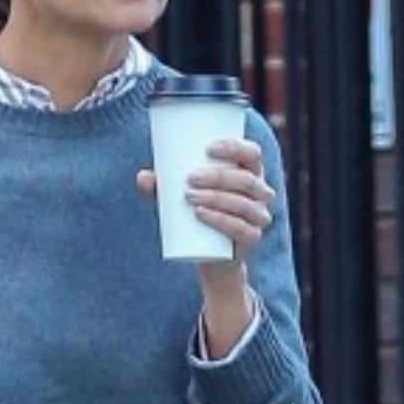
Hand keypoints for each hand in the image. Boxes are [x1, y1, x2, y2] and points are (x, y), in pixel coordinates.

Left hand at [134, 137, 274, 264]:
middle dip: (218, 177)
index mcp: (250, 173)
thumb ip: (161, 187)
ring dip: (217, 198)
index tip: (207, 147)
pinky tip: (202, 214)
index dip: (235, 147)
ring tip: (190, 196)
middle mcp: (260, 193)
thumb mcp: (178, 197)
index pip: (252, 154)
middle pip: (246, 180)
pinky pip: (242, 229)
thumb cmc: (197, 214)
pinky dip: (221, 221)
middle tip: (189, 178)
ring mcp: (259, 217)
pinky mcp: (251, 239)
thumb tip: (143, 177)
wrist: (211, 256)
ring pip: (244, 204)